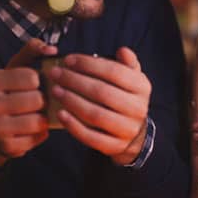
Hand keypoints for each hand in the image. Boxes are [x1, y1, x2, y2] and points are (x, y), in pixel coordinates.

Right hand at [0, 39, 56, 167]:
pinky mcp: (6, 146)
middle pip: (37, 99)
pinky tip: (30, 130)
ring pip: (39, 120)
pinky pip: (38, 137)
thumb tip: (52, 49)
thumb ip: (32, 52)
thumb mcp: (14, 70)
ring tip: (34, 115)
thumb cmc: (8, 95)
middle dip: (42, 101)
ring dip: (43, 118)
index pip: (32, 77)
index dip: (38, 82)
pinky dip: (40, 133)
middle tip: (35, 103)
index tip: (32, 85)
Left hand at [44, 47, 150, 164]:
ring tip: (56, 90)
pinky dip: (73, 125)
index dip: (88, 64)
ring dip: (72, 101)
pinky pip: (91, 137)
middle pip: (102, 92)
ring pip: (95, 115)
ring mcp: (127, 129)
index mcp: (141, 87)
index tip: (68, 60)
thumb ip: (126, 64)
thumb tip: (123, 51)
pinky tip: (60, 113)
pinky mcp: (114, 146)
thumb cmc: (125, 97)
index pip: (114, 72)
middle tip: (56, 74)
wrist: (134, 132)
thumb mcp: (131, 79)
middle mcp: (137, 108)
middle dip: (75, 81)